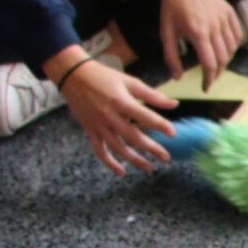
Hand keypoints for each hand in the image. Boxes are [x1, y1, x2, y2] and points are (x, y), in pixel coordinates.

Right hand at [59, 56, 176, 173]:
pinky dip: (109, 162)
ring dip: (134, 160)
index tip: (172, 133)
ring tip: (149, 168)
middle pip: (133, 136)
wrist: (73, 76)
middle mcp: (109, 116)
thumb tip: (174, 104)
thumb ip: (152, 95)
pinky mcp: (90, 130)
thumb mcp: (129, 81)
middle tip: (166, 158)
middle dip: (151, 148)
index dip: (159, 125)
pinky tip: (121, 171)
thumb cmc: (104, 77)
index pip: (144, 116)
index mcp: (121, 101)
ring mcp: (99, 125)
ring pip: (118, 147)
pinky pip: (99, 150)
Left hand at [159, 0, 241, 91]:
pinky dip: (233, 46)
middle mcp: (214, 26)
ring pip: (231, 49)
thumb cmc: (172, 5)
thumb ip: (171, 56)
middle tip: (209, 79)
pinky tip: (225, 50)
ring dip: (225, 61)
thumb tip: (178, 76)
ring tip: (216, 65)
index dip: (209, 79)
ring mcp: (224, 18)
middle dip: (217, 73)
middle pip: (223, 59)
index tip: (205, 87)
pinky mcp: (229, 12)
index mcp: (197, 32)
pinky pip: (237, 35)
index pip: (209, 63)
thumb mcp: (165, 31)